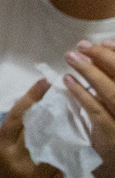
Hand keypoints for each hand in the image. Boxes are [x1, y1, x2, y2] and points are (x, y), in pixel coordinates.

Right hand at [0, 77, 65, 177]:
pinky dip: (71, 159)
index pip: (17, 118)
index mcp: (1, 149)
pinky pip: (68, 169)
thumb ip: (17, 131)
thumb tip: (41, 102)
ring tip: (74, 125)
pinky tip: (73, 152)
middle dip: (57, 116)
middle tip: (66, 101)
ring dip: (69, 137)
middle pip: (44, 132)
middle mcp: (19, 164)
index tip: (44, 81)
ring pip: (62, 151)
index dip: (31, 98)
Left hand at [66, 45, 114, 169]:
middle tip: (85, 45)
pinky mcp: (112, 135)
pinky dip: (81, 93)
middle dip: (106, 57)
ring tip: (72, 57)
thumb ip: (111, 102)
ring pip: (113, 90)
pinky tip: (68, 82)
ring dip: (91, 70)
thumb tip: (99, 77)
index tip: (106, 43)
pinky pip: (96, 109)